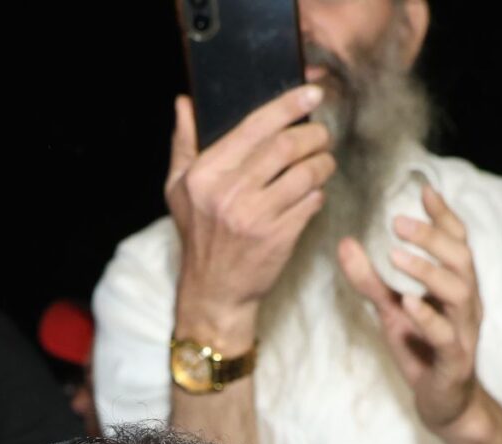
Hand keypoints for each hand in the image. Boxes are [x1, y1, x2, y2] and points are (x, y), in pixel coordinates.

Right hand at [166, 85, 334, 344]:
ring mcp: (255, 217)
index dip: (288, 105)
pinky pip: (311, 202)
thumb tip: (185, 103)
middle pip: (285, 146)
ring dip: (323, 163)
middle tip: (321, 135)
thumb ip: (184, 143)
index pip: (255, 127)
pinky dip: (318, 192)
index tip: (312, 94)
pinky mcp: (278, 237)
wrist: (215, 291)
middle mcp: (228, 193)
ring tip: (323, 161)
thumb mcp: (178, 188)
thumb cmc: (199, 235)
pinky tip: (313, 192)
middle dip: (313, 135)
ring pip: (305, 174)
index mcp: (205, 174)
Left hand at [338, 177, 485, 433]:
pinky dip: (428, 317)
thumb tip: (344, 243)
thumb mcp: (391, 309)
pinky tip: (408, 302)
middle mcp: (466, 303)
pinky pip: (446, 336)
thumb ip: (371, 279)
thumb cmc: (421, 349)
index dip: (444, 216)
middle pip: (461, 259)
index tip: (423, 191)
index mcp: (456, 286)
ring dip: (428, 271)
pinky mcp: (454, 360)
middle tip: (397, 222)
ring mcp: (463, 331)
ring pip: (459, 292)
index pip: (458, 242)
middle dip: (432, 237)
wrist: (443, 402)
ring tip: (396, 256)